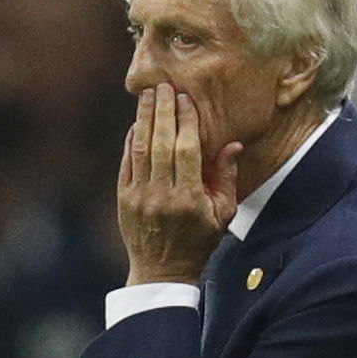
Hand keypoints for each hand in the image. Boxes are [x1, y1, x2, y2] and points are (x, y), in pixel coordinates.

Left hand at [116, 83, 240, 287]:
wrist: (161, 271)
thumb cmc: (198, 241)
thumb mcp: (222, 213)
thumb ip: (226, 178)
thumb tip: (232, 144)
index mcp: (189, 198)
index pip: (187, 149)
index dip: (186, 121)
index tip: (186, 98)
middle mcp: (162, 195)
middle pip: (162, 143)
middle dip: (163, 111)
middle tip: (164, 86)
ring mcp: (139, 197)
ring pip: (141, 150)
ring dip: (144, 119)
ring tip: (147, 95)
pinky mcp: (124, 199)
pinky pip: (127, 163)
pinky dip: (131, 141)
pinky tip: (137, 123)